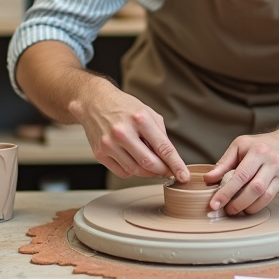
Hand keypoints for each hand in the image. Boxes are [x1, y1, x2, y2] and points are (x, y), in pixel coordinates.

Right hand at [70, 83, 189, 182]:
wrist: (94, 102)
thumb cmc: (124, 107)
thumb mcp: (148, 112)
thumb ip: (160, 135)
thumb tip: (170, 159)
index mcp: (140, 119)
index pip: (163, 148)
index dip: (176, 164)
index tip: (183, 176)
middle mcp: (123, 132)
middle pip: (149, 163)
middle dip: (161, 170)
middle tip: (166, 170)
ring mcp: (109, 144)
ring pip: (135, 170)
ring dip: (146, 171)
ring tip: (147, 160)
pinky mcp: (100, 153)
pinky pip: (122, 172)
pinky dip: (131, 170)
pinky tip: (132, 158)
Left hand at [203, 130, 278, 214]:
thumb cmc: (262, 145)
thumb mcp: (241, 146)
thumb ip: (224, 163)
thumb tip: (208, 179)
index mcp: (258, 151)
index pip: (240, 175)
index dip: (226, 192)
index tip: (214, 204)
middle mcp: (273, 162)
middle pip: (254, 189)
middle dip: (237, 203)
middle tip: (226, 209)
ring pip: (264, 197)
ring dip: (247, 207)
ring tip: (236, 209)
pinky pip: (270, 198)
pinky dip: (257, 206)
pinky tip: (248, 206)